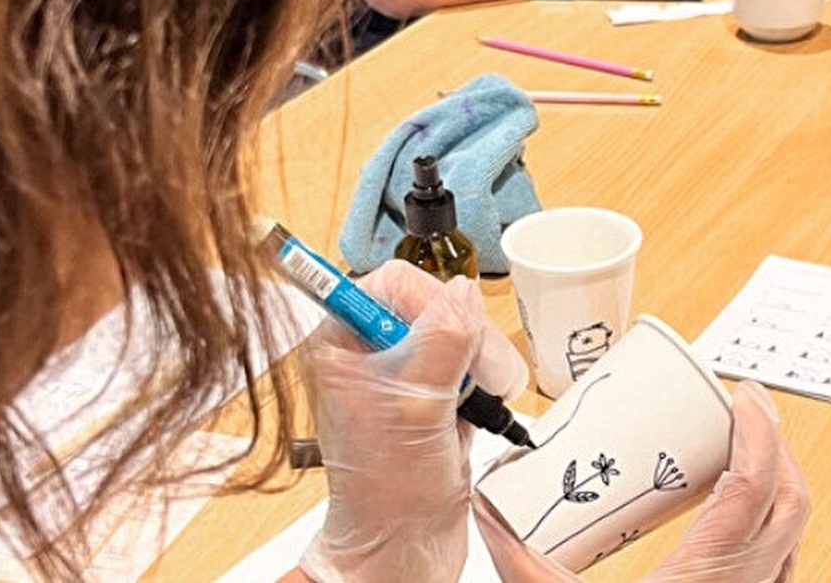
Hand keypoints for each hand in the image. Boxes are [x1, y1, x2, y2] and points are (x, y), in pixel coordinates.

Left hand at [299, 263, 529, 582]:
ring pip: (464, 334)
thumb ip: (441, 340)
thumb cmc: (387, 492)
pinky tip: (475, 416)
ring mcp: (406, 373)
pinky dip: (486, 387)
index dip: (433, 302)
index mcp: (343, 342)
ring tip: (479, 405)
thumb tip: (463, 291)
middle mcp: (371, 352)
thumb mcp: (416, 406)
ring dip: (484, 367)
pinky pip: (475, 365)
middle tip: (483, 379)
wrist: (404, 548)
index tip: (458, 335)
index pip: (395, 281)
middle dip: (470, 341)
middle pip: (439, 305)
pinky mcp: (436, 394)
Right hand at [474, 382, 809, 582]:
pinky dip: (773, 524)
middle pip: (792, 501)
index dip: (760, 432)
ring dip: (779, 482)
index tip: (744, 392)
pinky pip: (783, 565)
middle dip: (776, 443)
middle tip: (743, 406)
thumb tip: (485, 505)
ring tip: (744, 447)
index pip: (756, 491)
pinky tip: (740, 513)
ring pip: (796, 534)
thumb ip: (518, 558)